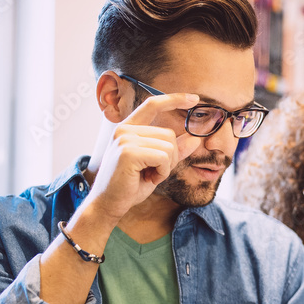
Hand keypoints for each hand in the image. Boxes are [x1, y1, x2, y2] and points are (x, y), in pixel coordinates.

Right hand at [85, 91, 200, 222]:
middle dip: (171, 157)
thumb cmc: (131, 186)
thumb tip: (195, 138)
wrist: (108, 205)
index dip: (175, 99)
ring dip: (166, 166)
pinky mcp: (128, 152)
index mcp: (128, 128)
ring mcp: (125, 139)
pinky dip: (162, 172)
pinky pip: (163, 157)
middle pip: (169, 134)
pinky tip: (147, 178)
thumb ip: (174, 151)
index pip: (153, 104)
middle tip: (154, 172)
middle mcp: (124, 129)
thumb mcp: (157, 166)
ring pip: (168, 146)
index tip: (195, 99)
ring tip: (148, 176)